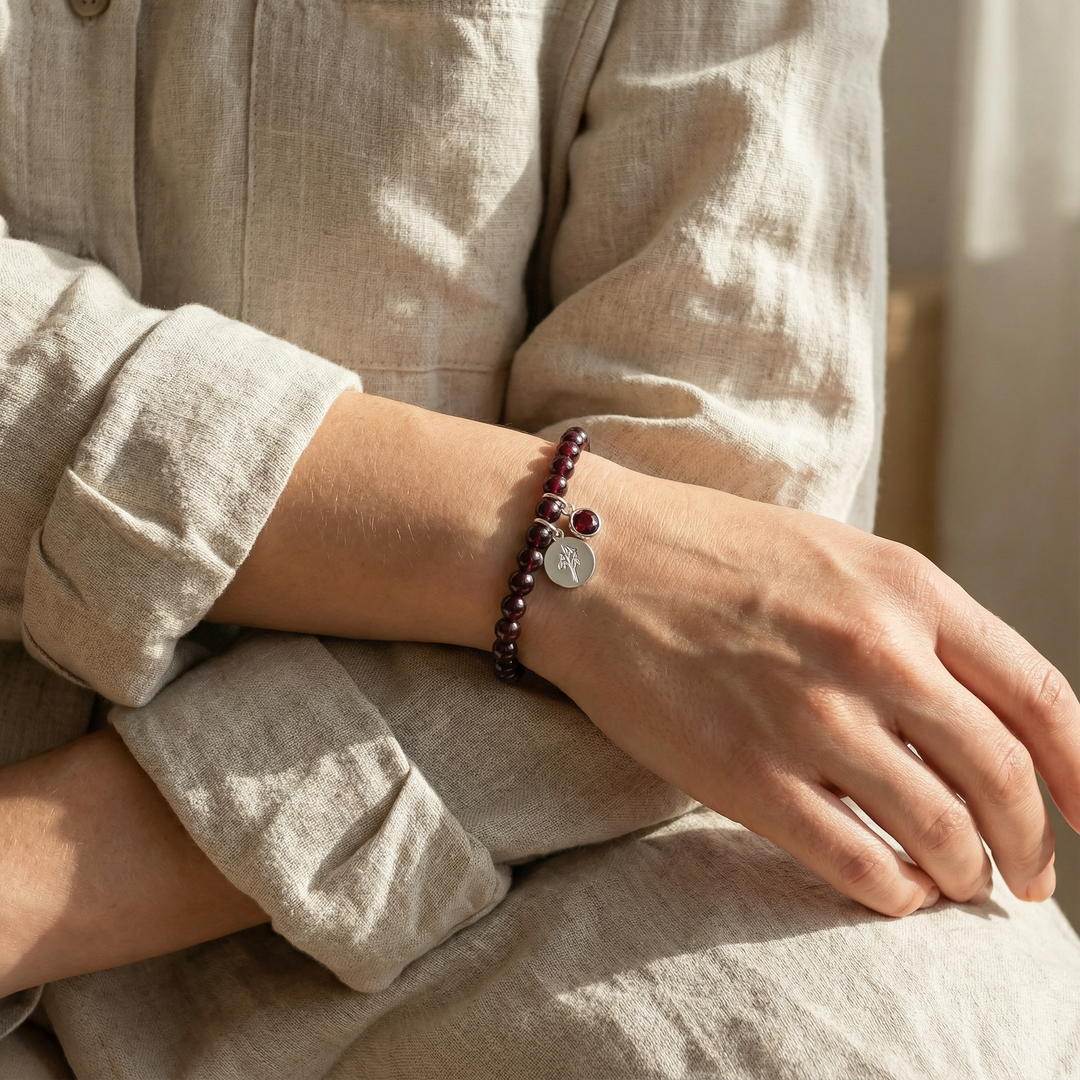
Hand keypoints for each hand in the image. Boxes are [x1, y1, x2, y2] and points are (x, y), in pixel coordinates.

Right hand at [527, 461, 1077, 916]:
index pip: (1040, 700)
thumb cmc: (710, 550)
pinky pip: (859, 865)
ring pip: (941, 833)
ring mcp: (812, 717)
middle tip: (1026, 879)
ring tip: (956, 886)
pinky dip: (893, 893)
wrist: (594, 557)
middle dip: (1031, 846)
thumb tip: (967, 709)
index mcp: (907, 589)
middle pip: (1002, 779)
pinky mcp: (748, 774)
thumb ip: (908, 620)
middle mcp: (876, 653)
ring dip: (964, 876)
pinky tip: (890, 890)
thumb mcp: (835, 553)